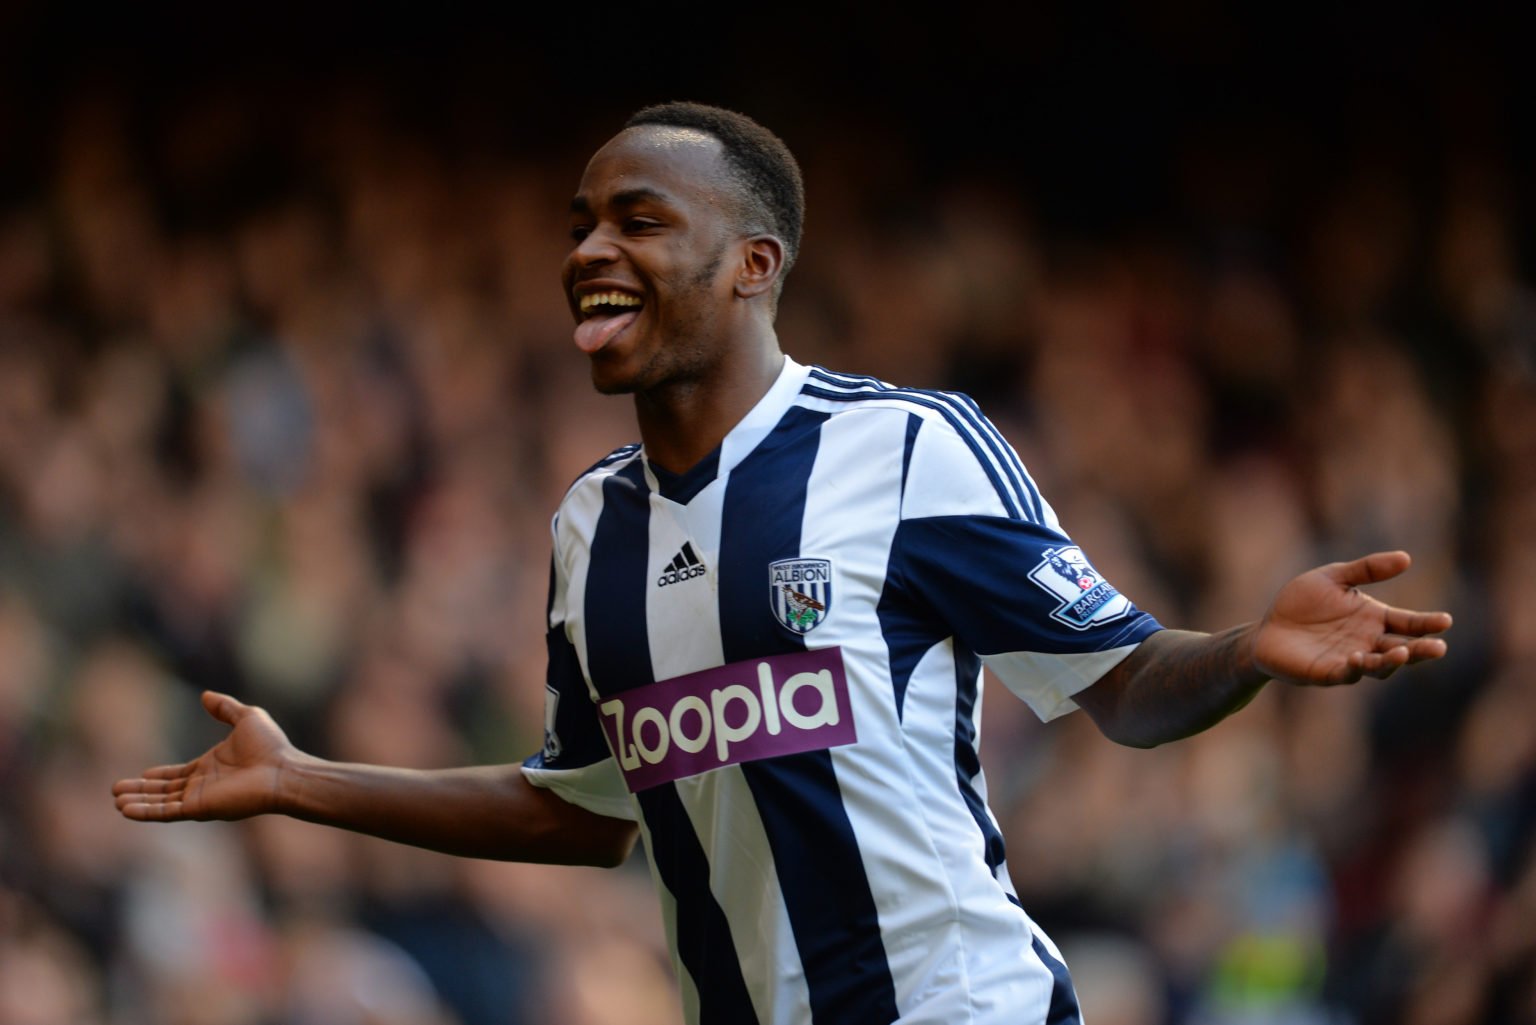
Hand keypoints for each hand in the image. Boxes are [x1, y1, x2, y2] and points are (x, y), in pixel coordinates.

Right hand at [113, 691, 298, 821]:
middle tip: (116, 790)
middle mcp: (203, 785)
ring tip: (116, 801)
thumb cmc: (270, 746)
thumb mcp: (246, 717)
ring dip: (138, 802)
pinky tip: (125, 809)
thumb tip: (205, 695)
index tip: (143, 773)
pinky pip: (166, 812)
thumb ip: (224, 707)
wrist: (282, 770)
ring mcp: (200, 798)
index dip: (160, 775)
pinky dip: (146, 811)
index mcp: (211, 766)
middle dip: (141, 790)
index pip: (179, 774)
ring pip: (161, 802)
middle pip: (165, 790)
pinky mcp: (199, 808)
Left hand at [1251, 551, 1451, 685]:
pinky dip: (1354, 667)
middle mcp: (1368, 642)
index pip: (1409, 624)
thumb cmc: (1301, 602)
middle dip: (1420, 650)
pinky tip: (1357, 656)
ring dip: (1392, 661)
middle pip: (1402, 649)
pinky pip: (1345, 673)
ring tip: (1402, 652)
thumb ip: (1367, 569)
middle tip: (1439, 647)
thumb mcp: (1334, 577)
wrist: (1266, 627)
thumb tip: (1406, 558)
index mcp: (1375, 619)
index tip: (1445, 621)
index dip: (1427, 624)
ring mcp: (1349, 660)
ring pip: (1378, 666)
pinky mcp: (1326, 672)